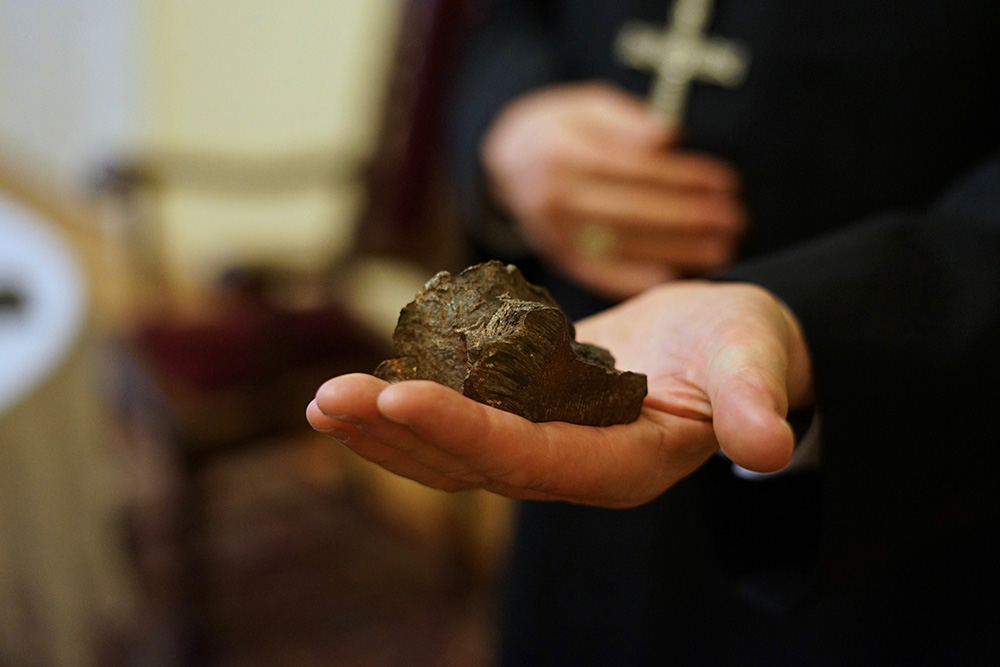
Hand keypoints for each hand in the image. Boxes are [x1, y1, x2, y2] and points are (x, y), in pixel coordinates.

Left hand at [307, 281, 813, 507]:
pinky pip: (457, 421)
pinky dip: (408, 406)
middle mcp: (573, 467)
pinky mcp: (525, 417)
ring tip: (325, 401)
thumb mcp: (756, 362)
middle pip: (474, 464)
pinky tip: (361, 388)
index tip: (399, 394)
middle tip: (330, 399)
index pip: (533, 458)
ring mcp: (543, 446)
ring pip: (453, 451)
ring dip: (387, 427)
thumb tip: (770, 445)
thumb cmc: (742, 348)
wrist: (719, 344)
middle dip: (400, 433)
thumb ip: (756, 400)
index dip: (466, 432)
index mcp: (624, 464)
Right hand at [481, 82, 747, 298]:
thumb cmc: (561, 128)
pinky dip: (633, 279)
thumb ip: (627, 119)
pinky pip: (598, 272)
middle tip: (735, 221)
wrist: (506, 159)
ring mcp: (552, 230)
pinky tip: (671, 279)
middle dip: (689, 217)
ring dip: (675, 250)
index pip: (635, 167)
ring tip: (721, 250)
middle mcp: (553, 194)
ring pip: (621, 243)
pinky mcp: (556, 255)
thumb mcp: (587, 104)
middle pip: (631, 209)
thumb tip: (669, 136)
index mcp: (562, 150)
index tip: (726, 183)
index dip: (684, 177)